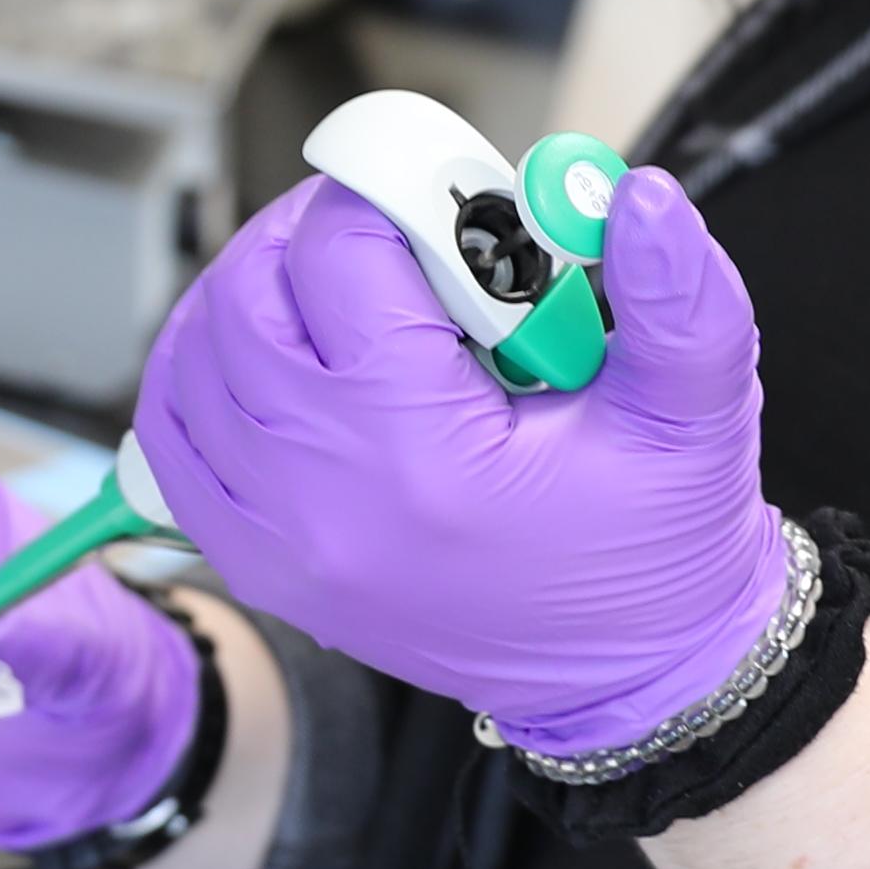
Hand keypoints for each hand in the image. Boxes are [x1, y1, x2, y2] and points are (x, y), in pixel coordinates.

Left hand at [133, 164, 787, 762]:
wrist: (630, 675)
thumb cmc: (661, 546)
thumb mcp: (697, 415)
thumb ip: (682, 297)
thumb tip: (639, 193)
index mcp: (426, 459)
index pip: (339, 263)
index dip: (385, 197)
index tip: (437, 196)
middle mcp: (328, 503)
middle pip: (244, 300)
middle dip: (304, 234)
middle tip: (381, 223)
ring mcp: (279, 544)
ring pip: (192, 363)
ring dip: (248, 296)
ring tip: (335, 281)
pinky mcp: (262, 568)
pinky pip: (171, 447)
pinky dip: (201, 378)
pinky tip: (273, 352)